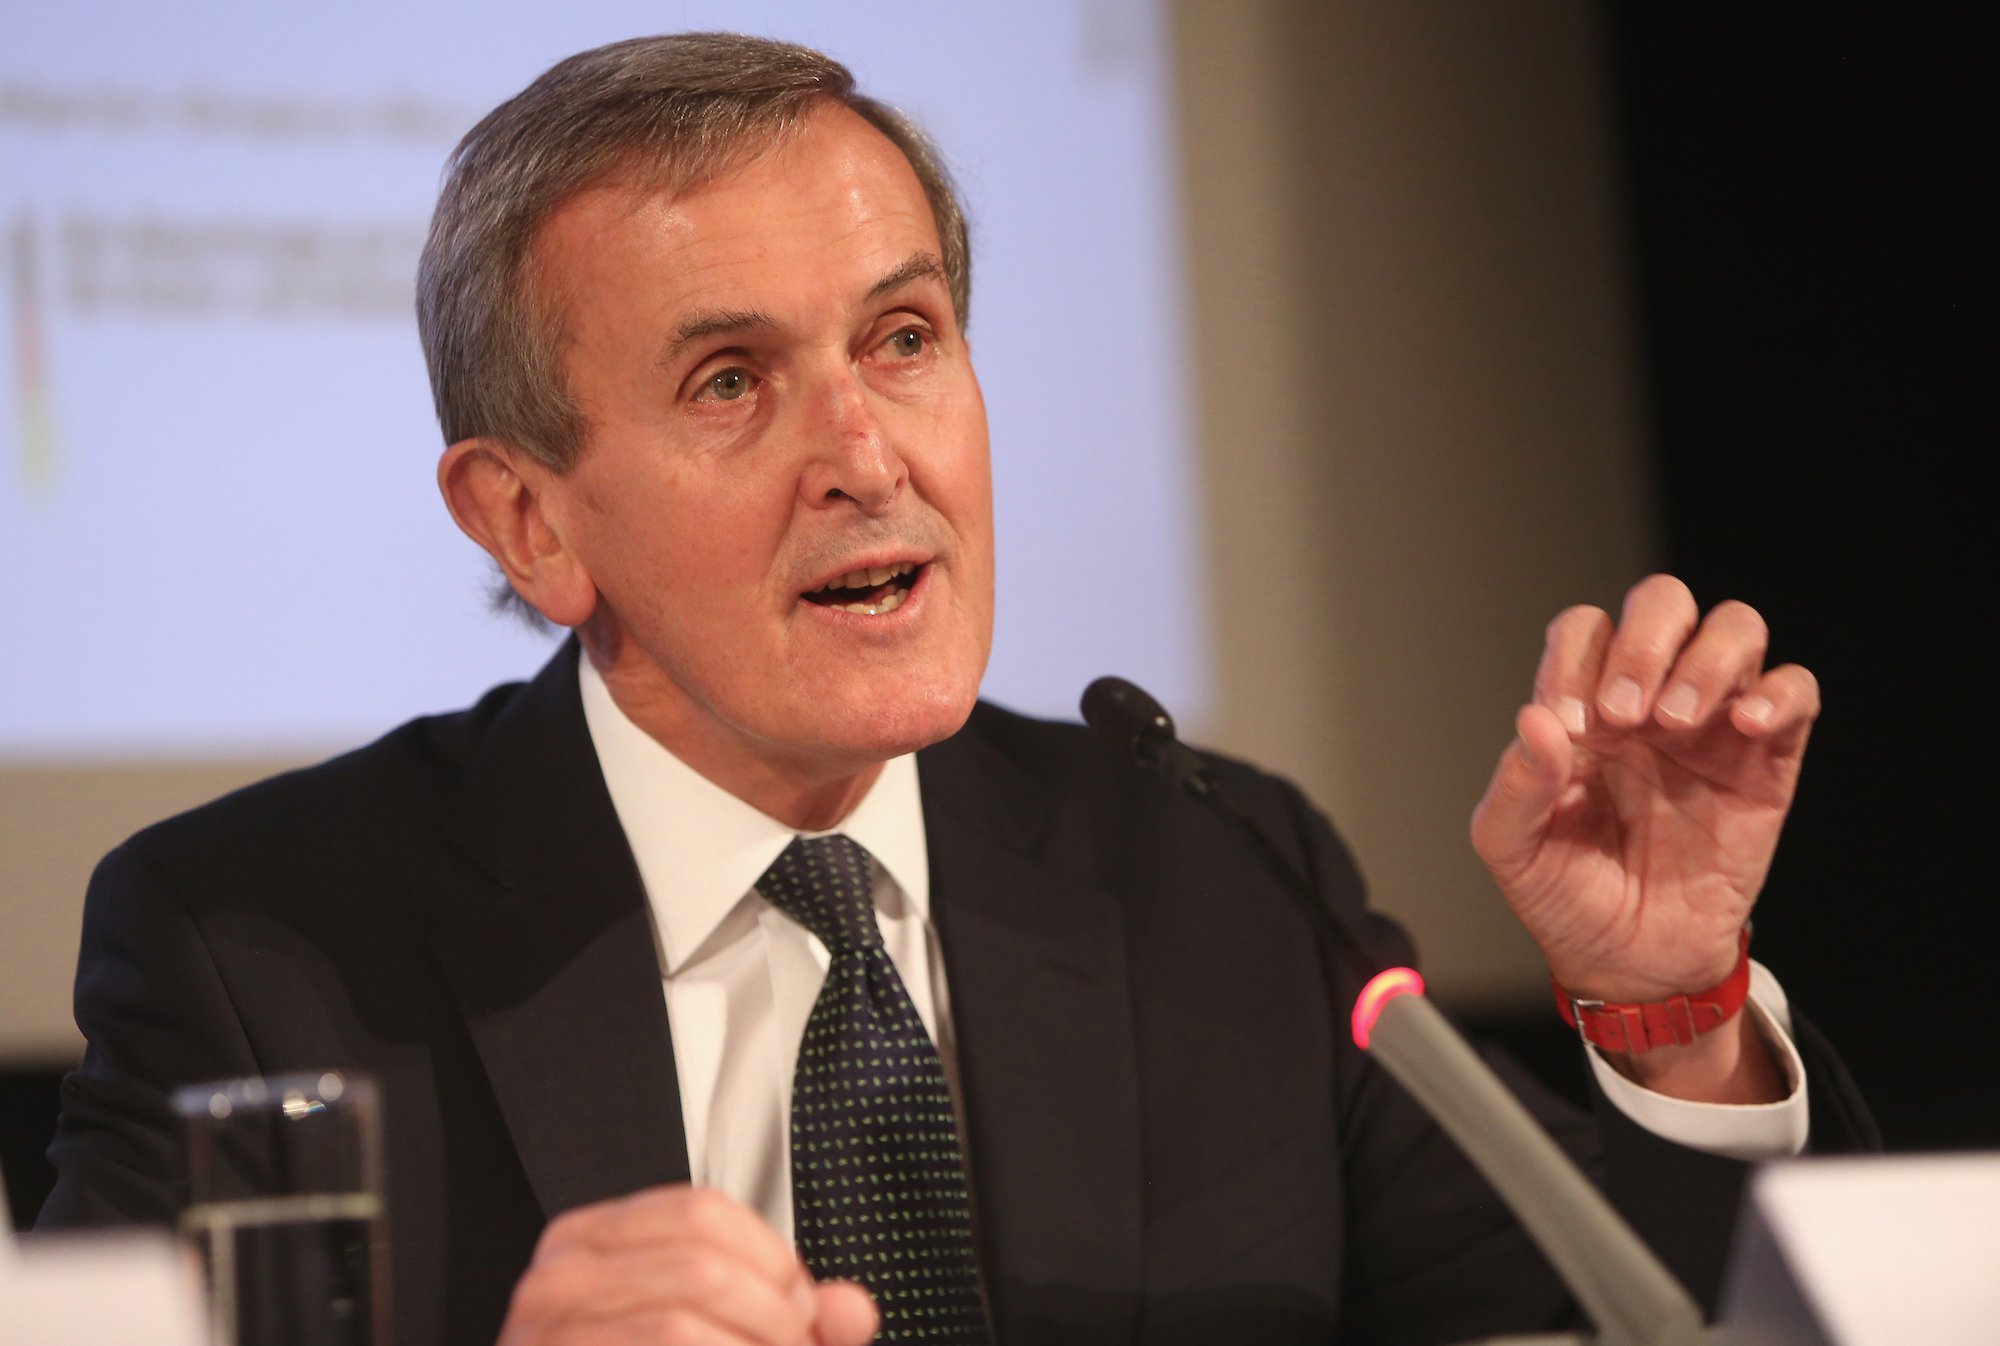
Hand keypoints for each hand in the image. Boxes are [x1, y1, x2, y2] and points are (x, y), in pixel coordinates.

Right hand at [497, 1185, 877, 1345]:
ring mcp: (545, 1336)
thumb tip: (853, 1310)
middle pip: (703, 1264)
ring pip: (682, 1323)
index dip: (772, 1258)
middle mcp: (557, 1280)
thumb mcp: (723, 1336)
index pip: (701, 1210)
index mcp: (592, 1242)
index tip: (800, 1307)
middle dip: (773, 1318)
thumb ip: (793, 1321)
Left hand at [1470, 575, 1816, 1007]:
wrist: (1629, 963)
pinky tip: (1744, 726)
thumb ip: (1516, 784)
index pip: (1584, 630)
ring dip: (1707, 659)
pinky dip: (1779, 693)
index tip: (1571, 724)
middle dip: (1645, 641)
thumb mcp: (1512, 848)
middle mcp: (1648, 700)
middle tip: (1624, 715)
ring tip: (1676, 721)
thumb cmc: (1566, 895)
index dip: (1575, 658)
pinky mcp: (1766, 761)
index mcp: (1582, 707)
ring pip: (1735, 628)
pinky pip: (1796, 692)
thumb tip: (1537, 719)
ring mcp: (1711, 725)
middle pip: (1662, 603)